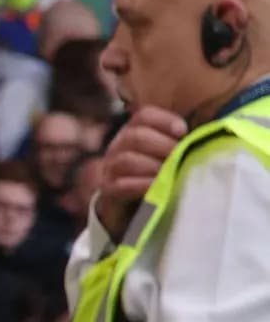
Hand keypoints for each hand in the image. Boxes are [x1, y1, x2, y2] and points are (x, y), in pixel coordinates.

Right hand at [95, 106, 186, 240]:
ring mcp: (110, 168)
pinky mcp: (108, 189)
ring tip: (170, 173)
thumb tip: (212, 130)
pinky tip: (157, 187)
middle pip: (135, 136)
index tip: (183, 131)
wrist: (131, 206)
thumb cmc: (158, 173)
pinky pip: (122, 185)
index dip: (164, 120)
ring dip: (153, 166)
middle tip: (179, 156)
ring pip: (127, 160)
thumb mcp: (168, 151)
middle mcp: (118, 146)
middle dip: (162, 146)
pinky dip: (142, 185)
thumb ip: (181, 140)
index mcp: (134, 131)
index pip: (144, 116)